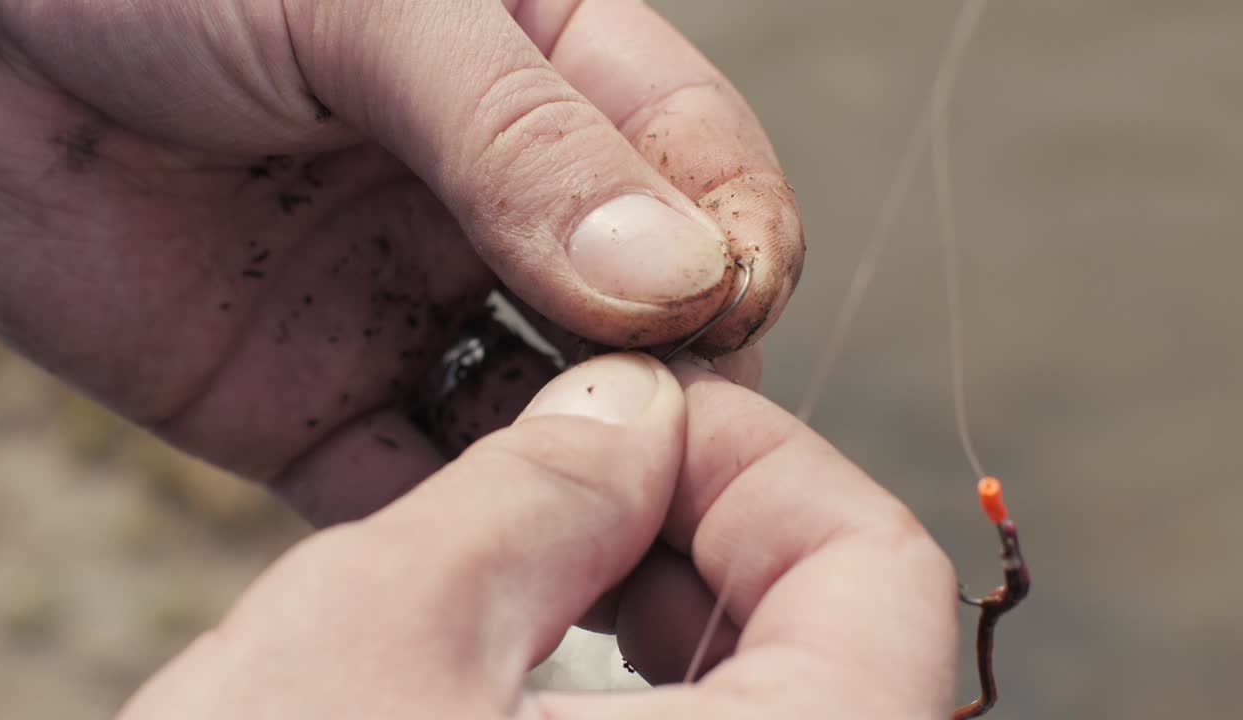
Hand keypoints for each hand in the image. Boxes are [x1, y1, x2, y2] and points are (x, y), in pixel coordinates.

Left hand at [0, 1, 802, 524]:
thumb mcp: (366, 3)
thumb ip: (518, 136)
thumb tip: (675, 278)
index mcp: (549, 78)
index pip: (700, 170)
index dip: (733, 243)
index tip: (721, 307)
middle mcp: (501, 207)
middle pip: (649, 317)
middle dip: (680, 382)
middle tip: (683, 445)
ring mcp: (415, 309)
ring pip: (551, 416)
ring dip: (594, 474)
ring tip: (620, 524)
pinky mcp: (319, 402)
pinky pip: (416, 483)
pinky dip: (464, 527)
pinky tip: (495, 548)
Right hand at [118, 354, 956, 718]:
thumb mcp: (376, 637)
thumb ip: (536, 490)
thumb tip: (627, 403)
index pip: (883, 578)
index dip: (757, 458)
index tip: (638, 416)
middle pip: (838, 648)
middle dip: (698, 532)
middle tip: (571, 483)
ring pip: (768, 716)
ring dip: (659, 622)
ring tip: (528, 579)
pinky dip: (634, 714)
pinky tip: (521, 690)